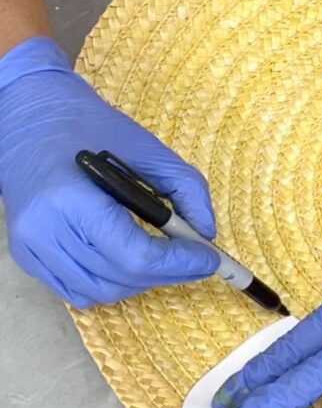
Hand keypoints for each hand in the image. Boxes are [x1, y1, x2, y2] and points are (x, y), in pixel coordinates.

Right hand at [0, 37, 219, 306]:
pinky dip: (111, 285)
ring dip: (142, 282)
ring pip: (100, 291)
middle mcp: (45, 228)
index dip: (179, 263)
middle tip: (196, 259)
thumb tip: (206, 233)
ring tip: (165, 260)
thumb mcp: (147, 148)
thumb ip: (185, 188)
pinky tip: (129, 263)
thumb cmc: (88, 126)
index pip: (135, 255)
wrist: (29, 116)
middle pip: (121, 277)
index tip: (209, 258)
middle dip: (169, 273)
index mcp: (72, 197)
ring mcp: (31, 245)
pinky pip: (76, 291)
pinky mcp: (26, 254)